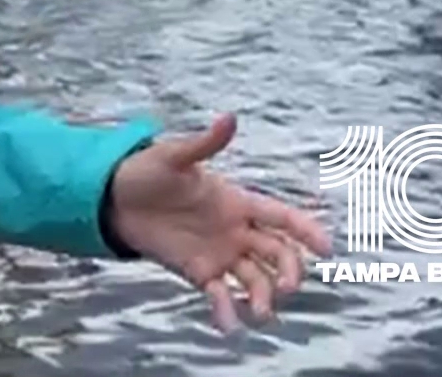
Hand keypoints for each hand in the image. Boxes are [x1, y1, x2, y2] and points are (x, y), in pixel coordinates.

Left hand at [105, 113, 332, 331]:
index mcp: (237, 202)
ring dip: (262, 297)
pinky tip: (228, 325)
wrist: (114, 198)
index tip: (327, 248)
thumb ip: (205, 144)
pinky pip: (220, 295)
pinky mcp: (198, 273)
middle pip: (278, 254)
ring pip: (255, 279)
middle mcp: (236, 231)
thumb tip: (230, 117)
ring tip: (259, 313)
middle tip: (287, 287)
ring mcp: (220, 254)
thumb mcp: (173, 156)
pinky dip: (226, 311)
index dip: (306, 230)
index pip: (282, 217)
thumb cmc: (147, 171)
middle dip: (290, 271)